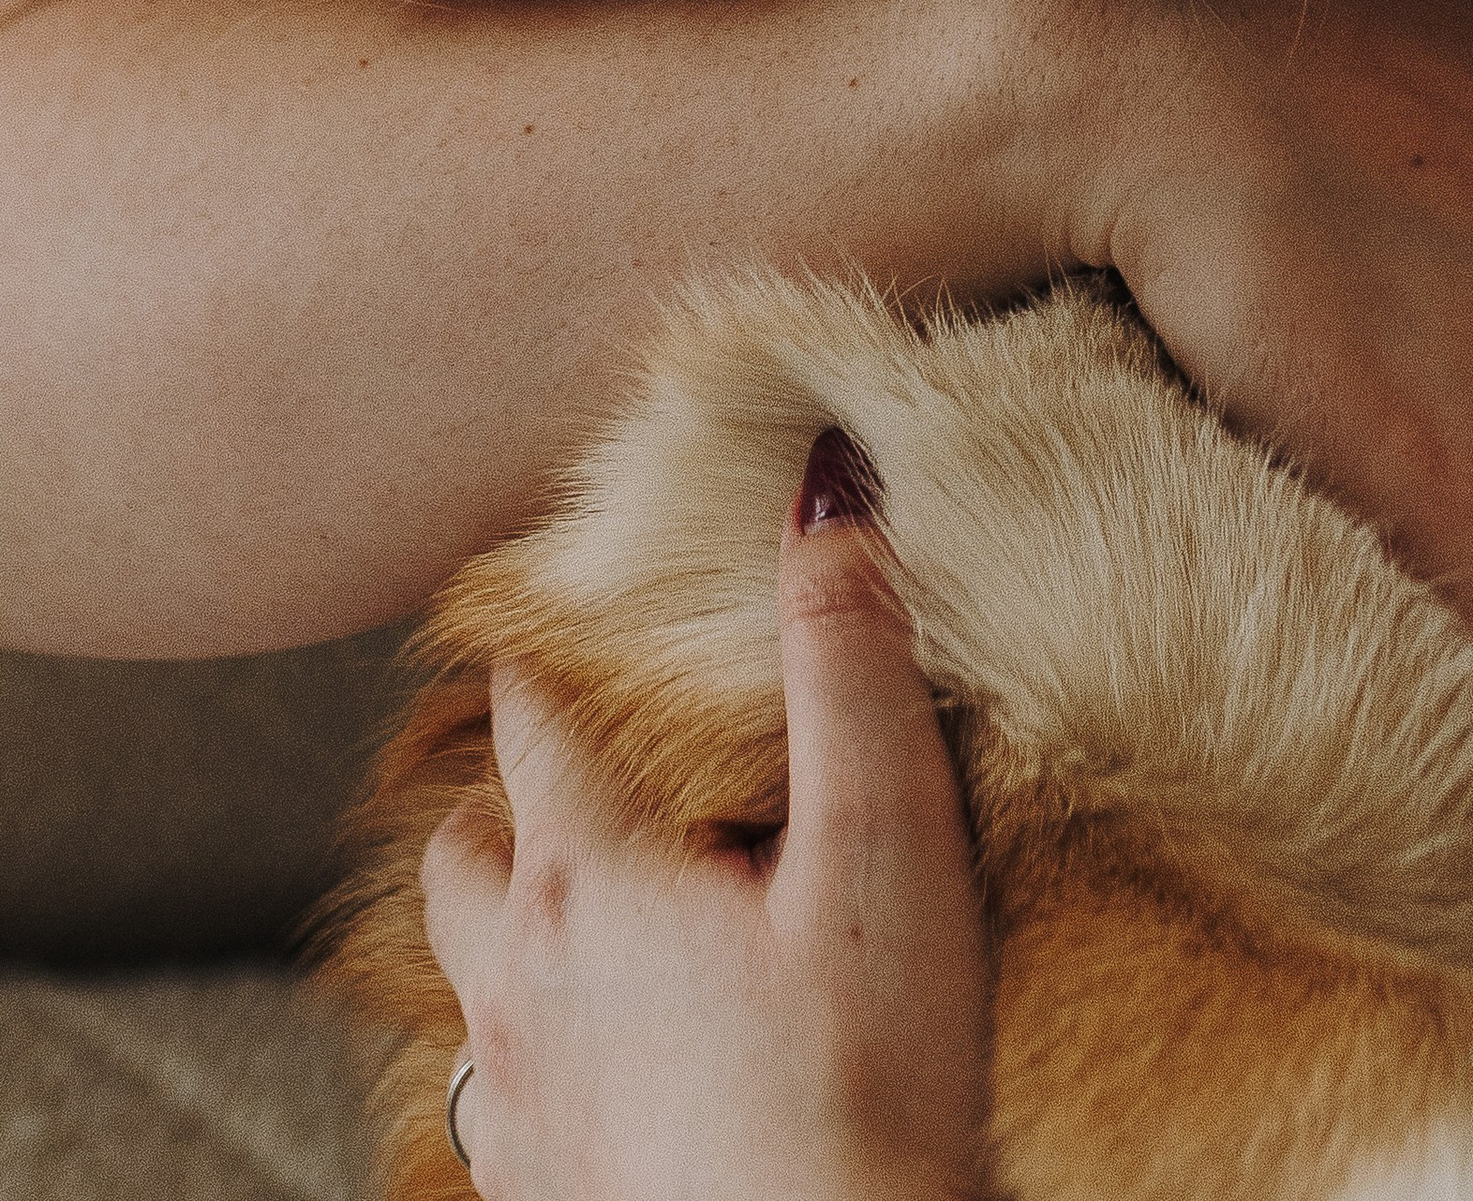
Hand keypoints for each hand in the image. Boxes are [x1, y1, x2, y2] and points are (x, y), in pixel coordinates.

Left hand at [422, 439, 987, 1200]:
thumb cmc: (865, 1084)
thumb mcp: (886, 848)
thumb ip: (851, 665)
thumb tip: (824, 489)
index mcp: (587, 880)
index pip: (530, 721)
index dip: (545, 657)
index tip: (562, 612)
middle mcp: (518, 988)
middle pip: (460, 855)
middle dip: (504, 801)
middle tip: (577, 770)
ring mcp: (518, 1110)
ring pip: (466, 984)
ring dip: (510, 931)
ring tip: (592, 914)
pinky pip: (497, 1103)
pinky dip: (538, 1053)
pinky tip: (615, 1062)